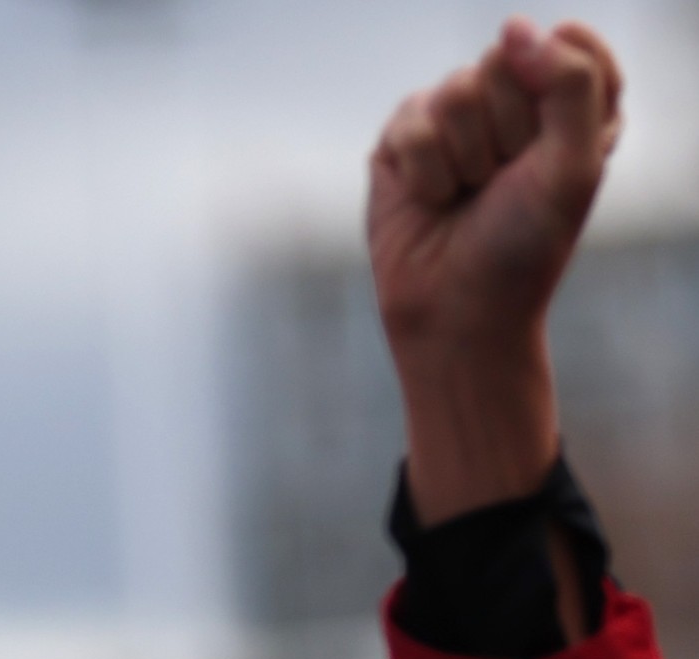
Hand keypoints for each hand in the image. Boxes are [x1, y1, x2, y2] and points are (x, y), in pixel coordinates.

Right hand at [368, 20, 622, 519]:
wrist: (455, 313)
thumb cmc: (523, 249)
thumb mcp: (573, 165)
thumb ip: (568, 83)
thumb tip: (512, 27)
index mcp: (573, 106)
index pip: (570, 43)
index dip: (557, 88)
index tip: (551, 144)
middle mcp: (514, 106)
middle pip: (504, 60)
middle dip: (505, 129)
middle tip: (502, 182)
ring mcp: (454, 120)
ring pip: (454, 89)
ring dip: (463, 156)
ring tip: (465, 196)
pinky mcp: (402, 142)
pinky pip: (410, 120)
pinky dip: (423, 169)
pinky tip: (431, 199)